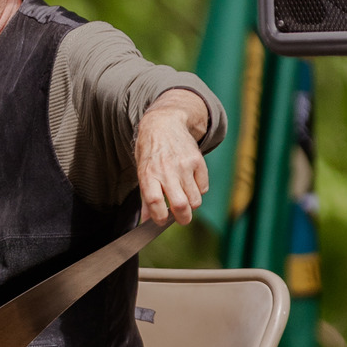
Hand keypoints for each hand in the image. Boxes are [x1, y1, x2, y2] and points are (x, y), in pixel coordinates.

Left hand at [135, 90, 209, 226]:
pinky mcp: (198, 161)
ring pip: (195, 200)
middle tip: (181, 218)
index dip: (160, 217)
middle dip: (183, 219)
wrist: (164, 124)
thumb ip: (145, 198)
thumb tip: (147, 222)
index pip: (155, 202)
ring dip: (191, 206)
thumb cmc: (150, 152)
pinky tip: (190, 183)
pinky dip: (198, 191)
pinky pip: (203, 188)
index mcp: (149, 174)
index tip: (161, 220)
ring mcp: (184, 165)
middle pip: (180, 205)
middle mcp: (167, 170)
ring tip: (184, 198)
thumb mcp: (142, 171)